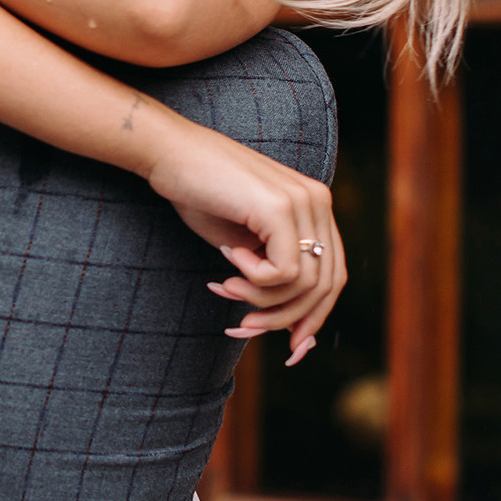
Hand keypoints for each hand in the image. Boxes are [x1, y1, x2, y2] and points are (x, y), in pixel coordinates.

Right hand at [141, 116, 345, 363]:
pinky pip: (284, 272)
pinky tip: (227, 257)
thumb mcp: (243, 243)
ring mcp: (303, 201)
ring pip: (305, 285)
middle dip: (286, 319)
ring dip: (261, 299)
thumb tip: (291, 328)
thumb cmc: (198, 194)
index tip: (288, 347)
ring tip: (225, 287)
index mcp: (314, 207)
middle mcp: (318, 201)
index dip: (313, 317)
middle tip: (243, 327)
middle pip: (326, 286)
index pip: (332, 276)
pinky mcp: (281, 208)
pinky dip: (254, 279)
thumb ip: (271, 273)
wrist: (168, 152)